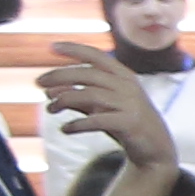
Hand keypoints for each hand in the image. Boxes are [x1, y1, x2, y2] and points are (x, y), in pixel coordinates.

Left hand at [29, 44, 175, 174]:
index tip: (51, 47)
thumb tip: (48, 92)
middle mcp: (127, 86)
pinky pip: (96, 120)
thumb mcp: (101, 106)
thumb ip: (78, 97)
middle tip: (38, 83)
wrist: (156, 148)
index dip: (74, 49)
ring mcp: (130, 104)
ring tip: (50, 109)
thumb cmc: (125, 122)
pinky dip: (77, 124)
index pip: (96, 56)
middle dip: (59, 76)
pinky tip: (65, 129)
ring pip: (88, 95)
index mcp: (123, 76)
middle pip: (87, 74)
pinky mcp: (129, 124)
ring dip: (63, 100)